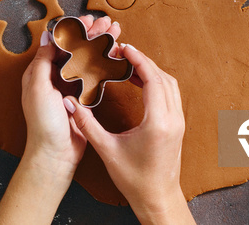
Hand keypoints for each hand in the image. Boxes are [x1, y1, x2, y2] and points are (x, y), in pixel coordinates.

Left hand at [21, 15, 120, 175]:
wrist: (55, 153)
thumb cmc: (43, 123)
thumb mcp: (39, 87)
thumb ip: (42, 60)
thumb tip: (46, 35)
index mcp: (40, 72)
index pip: (59, 43)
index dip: (75, 29)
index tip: (88, 19)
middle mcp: (55, 77)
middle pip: (76, 48)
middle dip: (92, 34)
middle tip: (109, 23)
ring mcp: (70, 87)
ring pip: (88, 59)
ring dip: (101, 45)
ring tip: (116, 33)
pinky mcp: (83, 98)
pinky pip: (95, 76)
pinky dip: (105, 64)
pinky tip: (116, 55)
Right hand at [64, 44, 194, 224]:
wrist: (157, 198)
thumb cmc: (135, 179)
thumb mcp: (107, 150)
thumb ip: (88, 125)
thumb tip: (70, 105)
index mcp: (158, 122)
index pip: (153, 79)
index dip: (138, 60)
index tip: (124, 49)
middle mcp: (173, 119)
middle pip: (163, 77)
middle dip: (143, 60)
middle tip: (122, 52)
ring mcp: (178, 122)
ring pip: (169, 84)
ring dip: (151, 70)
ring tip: (128, 64)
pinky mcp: (177, 125)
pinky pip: (170, 94)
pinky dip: (156, 82)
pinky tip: (138, 82)